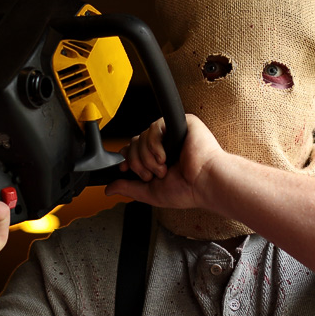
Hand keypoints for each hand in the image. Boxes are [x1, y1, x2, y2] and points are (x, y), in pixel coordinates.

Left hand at [105, 114, 224, 209]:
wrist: (205, 182)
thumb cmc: (188, 189)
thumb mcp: (150, 193)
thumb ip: (129, 188)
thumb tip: (110, 188)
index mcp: (159, 158)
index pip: (133, 150)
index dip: (127, 158)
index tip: (125, 169)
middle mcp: (164, 145)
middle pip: (134, 143)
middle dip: (138, 163)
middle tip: (151, 175)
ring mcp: (172, 133)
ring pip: (142, 136)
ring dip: (148, 158)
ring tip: (163, 168)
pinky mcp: (181, 123)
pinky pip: (154, 127)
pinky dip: (155, 145)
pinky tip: (165, 156)